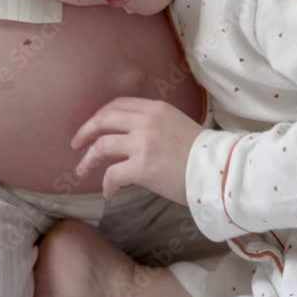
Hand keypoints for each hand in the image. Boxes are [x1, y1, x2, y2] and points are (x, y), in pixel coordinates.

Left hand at [70, 97, 201, 203]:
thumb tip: (132, 136)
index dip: (100, 115)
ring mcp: (143, 143)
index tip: (92, 126)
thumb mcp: (179, 125)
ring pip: (102, 146)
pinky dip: (107, 184)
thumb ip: (155, 124)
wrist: (220, 171)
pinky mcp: (142, 166)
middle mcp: (147, 121)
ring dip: (88, 159)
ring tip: (82, 171)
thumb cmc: (203, 154)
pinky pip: (112, 174)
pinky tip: (110, 192)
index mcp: (156, 109)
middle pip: (103, 119)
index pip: (118, 104)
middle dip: (85, 131)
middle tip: (76, 144)